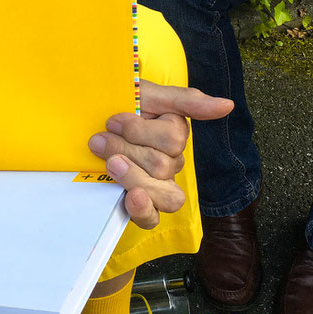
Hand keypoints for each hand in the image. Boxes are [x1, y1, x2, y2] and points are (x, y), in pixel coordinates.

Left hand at [88, 80, 233, 228]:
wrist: (85, 120)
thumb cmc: (117, 107)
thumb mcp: (148, 94)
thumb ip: (188, 101)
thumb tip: (228, 106)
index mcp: (175, 136)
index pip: (173, 141)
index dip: (139, 131)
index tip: (113, 120)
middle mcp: (171, 163)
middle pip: (163, 166)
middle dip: (127, 150)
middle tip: (100, 139)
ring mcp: (157, 187)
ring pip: (164, 194)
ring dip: (132, 176)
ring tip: (109, 163)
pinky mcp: (141, 207)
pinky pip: (153, 219)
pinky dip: (143, 210)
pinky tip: (131, 198)